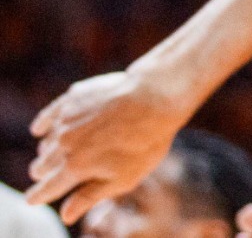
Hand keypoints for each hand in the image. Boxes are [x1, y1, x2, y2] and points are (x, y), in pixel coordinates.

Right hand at [26, 70, 194, 223]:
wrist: (156, 98)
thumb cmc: (145, 142)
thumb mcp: (123, 178)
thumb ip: (90, 197)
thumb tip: (65, 216)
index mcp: (75, 167)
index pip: (45, 189)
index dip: (38, 196)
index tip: (33, 199)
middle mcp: (64, 145)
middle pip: (41, 167)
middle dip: (44, 174)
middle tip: (50, 175)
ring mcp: (65, 121)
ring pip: (45, 144)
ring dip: (49, 152)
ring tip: (62, 152)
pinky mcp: (70, 100)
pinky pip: (46, 117)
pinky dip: (42, 126)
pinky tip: (41, 131)